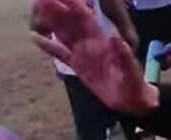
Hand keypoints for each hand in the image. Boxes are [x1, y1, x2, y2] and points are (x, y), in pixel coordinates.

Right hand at [32, 0, 158, 113]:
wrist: (131, 99)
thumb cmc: (134, 82)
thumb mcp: (132, 68)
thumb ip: (124, 54)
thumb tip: (115, 37)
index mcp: (104, 40)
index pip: (86, 18)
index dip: (74, 6)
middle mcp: (91, 42)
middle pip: (71, 22)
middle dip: (58, 9)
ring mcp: (83, 52)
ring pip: (64, 33)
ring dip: (51, 21)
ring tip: (37, 7)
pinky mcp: (77, 64)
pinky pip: (61, 53)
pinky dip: (48, 45)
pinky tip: (35, 36)